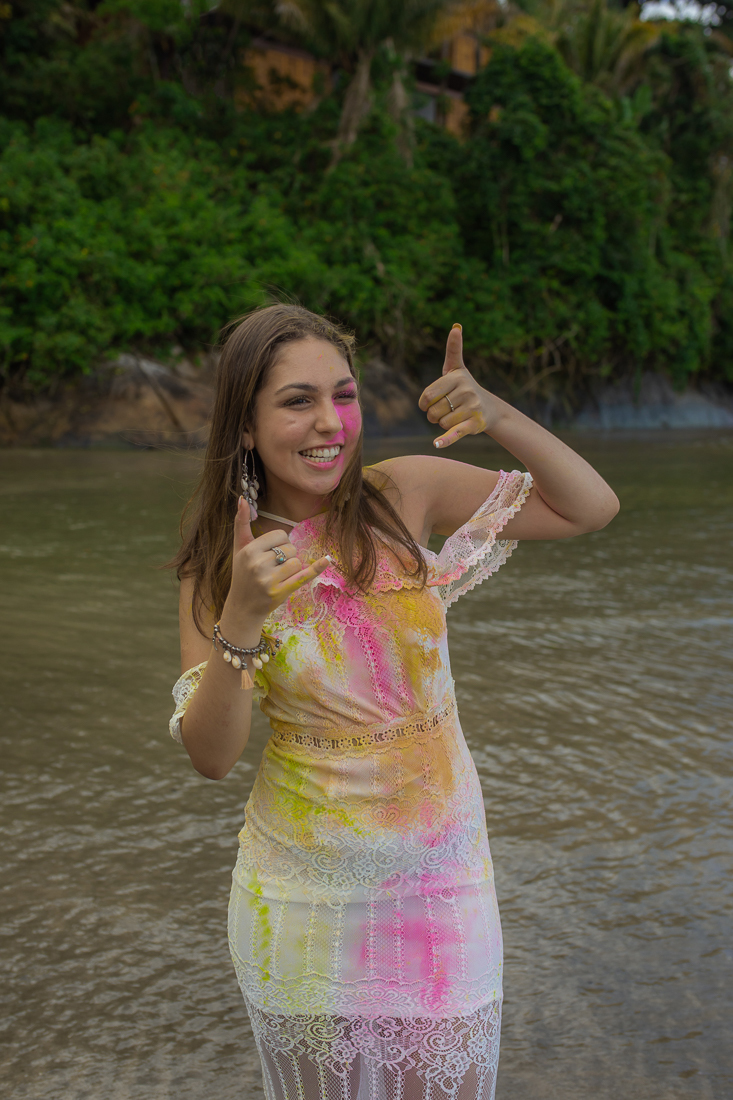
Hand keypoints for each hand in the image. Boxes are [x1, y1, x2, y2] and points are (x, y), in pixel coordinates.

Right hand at [224, 498, 330, 627]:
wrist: (242, 607)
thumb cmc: (242, 574)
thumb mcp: (238, 548)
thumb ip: (240, 523)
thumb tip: (242, 499)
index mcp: (249, 550)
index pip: (280, 535)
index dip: (279, 543)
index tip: (269, 554)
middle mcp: (258, 564)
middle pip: (290, 548)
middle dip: (286, 556)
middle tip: (271, 568)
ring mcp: (270, 579)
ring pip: (297, 562)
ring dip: (292, 568)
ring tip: (277, 576)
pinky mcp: (281, 592)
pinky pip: (303, 576)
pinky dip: (316, 568)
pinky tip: (327, 560)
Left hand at [418, 324, 505, 447]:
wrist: (490, 409)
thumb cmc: (465, 387)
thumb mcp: (457, 369)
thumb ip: (453, 349)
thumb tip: (456, 327)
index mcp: (457, 377)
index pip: (427, 396)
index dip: (424, 403)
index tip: (428, 403)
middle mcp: (466, 391)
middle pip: (433, 412)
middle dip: (434, 415)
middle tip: (445, 411)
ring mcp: (471, 408)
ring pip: (442, 424)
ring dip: (443, 425)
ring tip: (455, 417)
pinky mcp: (474, 424)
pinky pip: (455, 433)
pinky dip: (445, 440)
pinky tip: (436, 443)